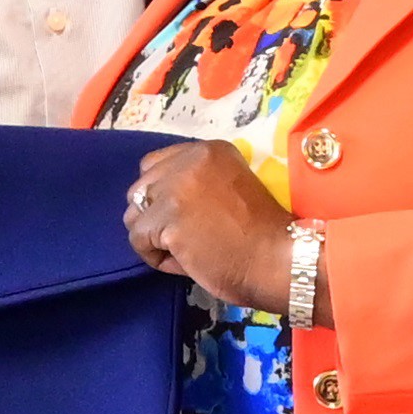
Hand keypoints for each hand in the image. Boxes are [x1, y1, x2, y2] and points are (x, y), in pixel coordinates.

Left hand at [125, 142, 293, 314]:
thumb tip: (155, 201)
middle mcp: (189, 161)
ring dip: (154, 237)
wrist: (278, 258)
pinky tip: (183, 262)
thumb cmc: (261, 233)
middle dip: (154, 216)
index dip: (162, 195)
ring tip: (184, 251)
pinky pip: (139, 240)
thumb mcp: (230, 187)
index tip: (183, 216)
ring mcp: (177, 188)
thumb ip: (197, 183)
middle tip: (183, 237)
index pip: (155, 165)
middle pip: (140, 188)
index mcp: (208, 151)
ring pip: (135, 214)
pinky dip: (155, 257)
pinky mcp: (168, 219)